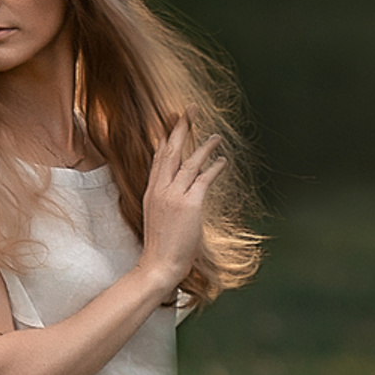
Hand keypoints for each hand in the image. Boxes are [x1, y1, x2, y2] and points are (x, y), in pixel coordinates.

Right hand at [140, 119, 225, 292]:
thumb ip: (166, 200)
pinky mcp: (189, 205)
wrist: (158, 264)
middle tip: (189, 109)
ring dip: (204, 146)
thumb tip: (178, 193)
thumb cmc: (162, 246)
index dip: (167, 137)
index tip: (173, 121)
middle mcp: (160, 189)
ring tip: (217, 136)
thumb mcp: (158, 216)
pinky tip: (223, 160)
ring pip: (189, 162)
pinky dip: (214, 168)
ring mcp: (173, 196)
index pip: (158, 157)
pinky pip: (203, 179)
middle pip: (170, 151)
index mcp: (151, 191)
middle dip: (181, 128)